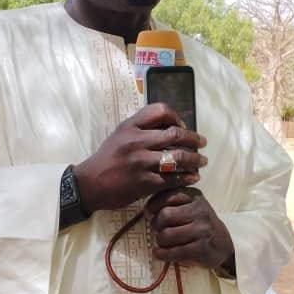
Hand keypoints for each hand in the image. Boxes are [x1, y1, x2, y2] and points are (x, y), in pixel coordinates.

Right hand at [75, 104, 207, 212]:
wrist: (90, 183)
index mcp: (131, 126)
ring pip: (178, 157)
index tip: (183, 126)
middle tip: (202, 143)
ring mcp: (141, 163)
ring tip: (202, 162)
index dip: (177, 117)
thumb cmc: (107, 158)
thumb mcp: (120, 134)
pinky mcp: (145, 182)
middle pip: (175, 133)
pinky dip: (187, 178)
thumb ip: (141, 126)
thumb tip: (170, 124)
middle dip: (193, 138)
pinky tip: (193, 177)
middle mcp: (136, 142)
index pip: (160, 110)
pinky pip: (173, 178)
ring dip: (195, 160)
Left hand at [145, 187, 234, 269]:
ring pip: (167, 234)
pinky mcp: (202, 248)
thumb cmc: (200, 224)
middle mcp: (200, 210)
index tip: (149, 212)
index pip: (167, 196)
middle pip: (165, 215)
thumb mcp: (190, 206)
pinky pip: (174, 252)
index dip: (153, 205)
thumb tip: (147, 209)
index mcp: (195, 196)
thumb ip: (172, 201)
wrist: (223, 245)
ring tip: (162, 242)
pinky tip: (159, 253)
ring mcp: (202, 230)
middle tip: (157, 229)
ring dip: (159, 241)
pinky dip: (162, 254)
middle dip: (156, 224)